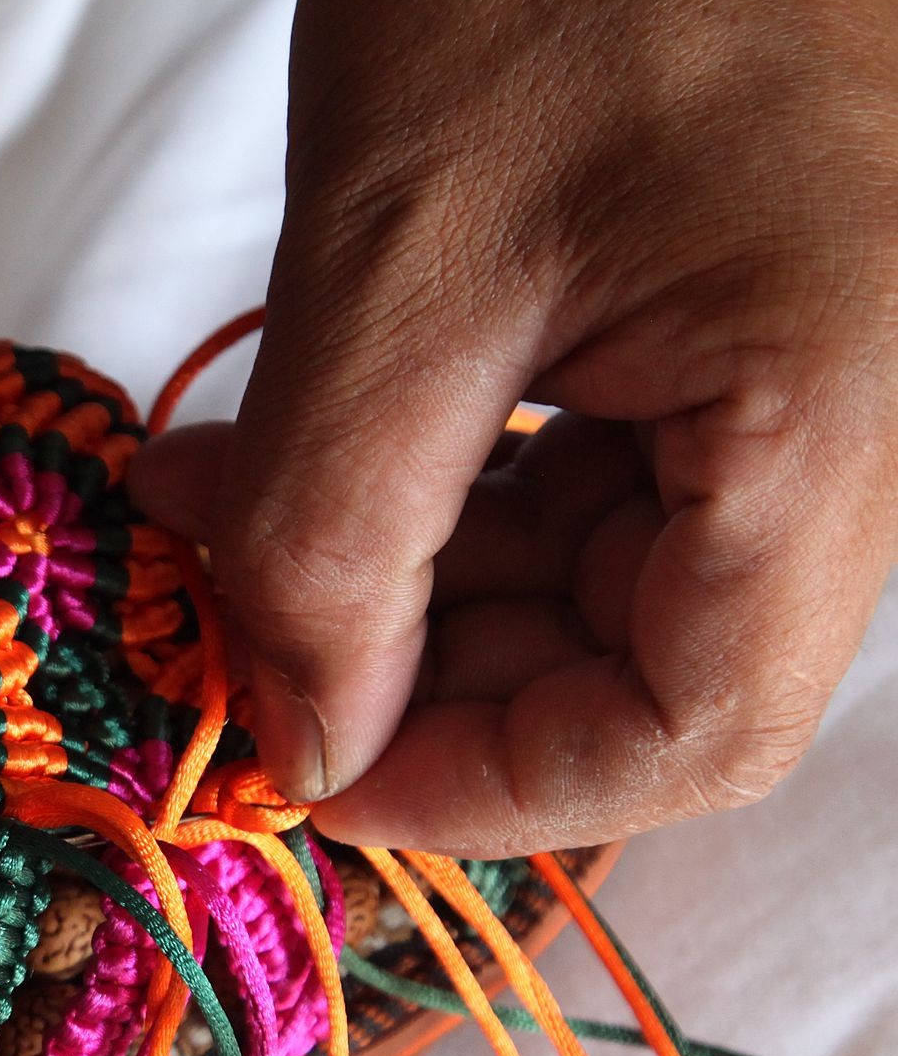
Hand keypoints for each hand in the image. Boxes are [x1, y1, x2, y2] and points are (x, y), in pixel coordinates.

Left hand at [133, 0, 897, 854]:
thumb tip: (304, 747)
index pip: (690, 734)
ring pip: (591, 586)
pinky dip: (433, 495)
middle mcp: (853, 424)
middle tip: (224, 617)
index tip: (304, 770)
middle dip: (407, 674)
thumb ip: (336, 543)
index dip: (485, 790)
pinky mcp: (726, 322)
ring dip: (395, 585)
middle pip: (634, 672)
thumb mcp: (393, 265)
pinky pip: (582, 480)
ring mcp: (794, 374)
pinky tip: (300, 452)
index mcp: (835, 418)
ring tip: (220, 513)